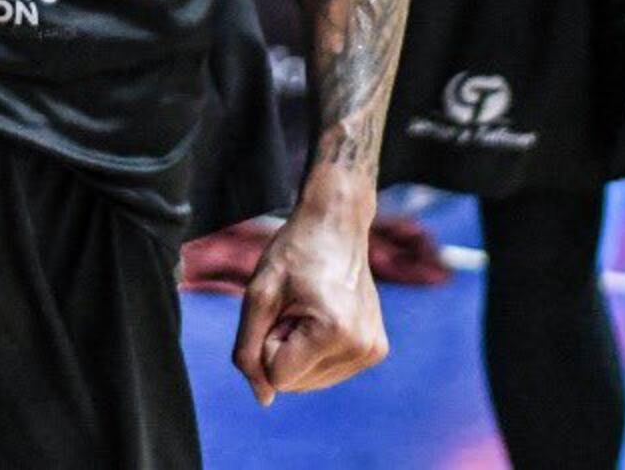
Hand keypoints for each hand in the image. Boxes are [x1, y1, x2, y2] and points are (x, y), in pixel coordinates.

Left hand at [231, 195, 387, 405]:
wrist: (336, 225)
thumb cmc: (294, 253)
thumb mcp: (258, 296)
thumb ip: (248, 351)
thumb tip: (263, 399)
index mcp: (335, 331)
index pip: (277, 376)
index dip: (269, 341)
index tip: (284, 306)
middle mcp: (361, 347)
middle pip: (294, 383)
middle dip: (283, 347)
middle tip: (297, 304)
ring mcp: (372, 351)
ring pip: (309, 382)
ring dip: (298, 349)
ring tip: (311, 308)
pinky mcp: (376, 350)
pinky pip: (326, 372)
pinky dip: (315, 351)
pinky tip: (325, 315)